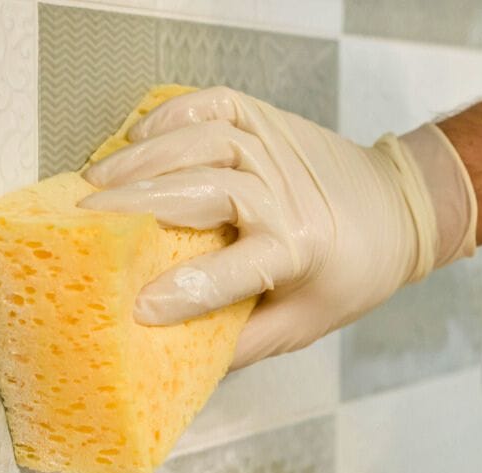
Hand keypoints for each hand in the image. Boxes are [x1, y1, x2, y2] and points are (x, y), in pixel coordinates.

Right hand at [80, 86, 476, 368]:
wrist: (397, 207)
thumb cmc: (348, 271)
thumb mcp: (303, 323)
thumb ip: (241, 343)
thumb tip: (173, 361)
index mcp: (301, 249)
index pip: (238, 270)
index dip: (188, 291)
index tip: (139, 308)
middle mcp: (287, 192)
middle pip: (209, 191)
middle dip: (141, 205)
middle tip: (85, 221)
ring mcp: (276, 148)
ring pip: (205, 142)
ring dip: (144, 160)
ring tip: (95, 181)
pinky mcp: (267, 120)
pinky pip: (216, 103)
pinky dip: (172, 113)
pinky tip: (136, 134)